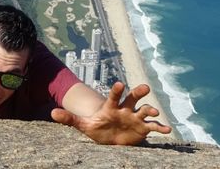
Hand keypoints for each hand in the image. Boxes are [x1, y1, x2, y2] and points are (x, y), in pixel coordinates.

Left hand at [51, 82, 171, 144]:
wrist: (108, 136)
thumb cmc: (96, 127)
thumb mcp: (82, 125)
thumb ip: (69, 119)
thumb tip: (52, 113)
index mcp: (111, 107)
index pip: (113, 96)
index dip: (116, 90)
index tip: (119, 83)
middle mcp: (125, 109)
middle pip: (133, 98)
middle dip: (139, 92)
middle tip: (145, 87)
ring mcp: (135, 118)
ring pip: (145, 110)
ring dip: (151, 110)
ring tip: (155, 112)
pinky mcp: (142, 129)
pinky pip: (153, 127)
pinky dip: (160, 127)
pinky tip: (168, 129)